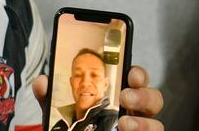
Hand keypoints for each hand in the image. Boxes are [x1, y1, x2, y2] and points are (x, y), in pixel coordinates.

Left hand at [32, 66, 163, 130]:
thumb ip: (50, 96)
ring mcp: (138, 129)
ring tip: (125, 123)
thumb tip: (42, 82)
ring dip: (144, 122)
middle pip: (152, 98)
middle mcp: (131, 112)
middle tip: (125, 97)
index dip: (138, 73)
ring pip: (156, 123)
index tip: (131, 73)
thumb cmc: (73, 129)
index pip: (134, 79)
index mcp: (116, 95)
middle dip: (144, 95)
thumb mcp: (59, 113)